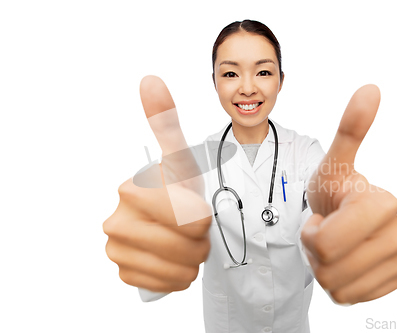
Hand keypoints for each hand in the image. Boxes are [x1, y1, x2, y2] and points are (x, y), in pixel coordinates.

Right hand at [103, 76, 211, 292]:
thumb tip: (150, 79)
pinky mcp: (122, 274)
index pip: (190, 218)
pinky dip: (179, 277)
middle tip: (194, 230)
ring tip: (186, 245)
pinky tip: (174, 261)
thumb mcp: (180, 158)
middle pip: (185, 245)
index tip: (195, 209)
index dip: (202, 216)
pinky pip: (166, 285)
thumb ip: (166, 121)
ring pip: (179, 269)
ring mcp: (116, 250)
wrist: (169, 223)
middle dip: (200, 240)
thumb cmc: (179, 188)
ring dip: (193, 259)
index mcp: (130, 190)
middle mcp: (115, 221)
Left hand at [301, 84, 396, 304]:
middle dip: (316, 253)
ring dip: (326, 269)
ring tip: (336, 247)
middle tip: (325, 232)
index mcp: (382, 203)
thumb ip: (350, 128)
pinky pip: (352, 295)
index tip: (322, 217)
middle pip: (329, 267)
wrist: (347, 217)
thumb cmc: (335, 189)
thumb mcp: (332, 162)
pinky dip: (341, 283)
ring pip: (339, 287)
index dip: (311, 234)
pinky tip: (349, 262)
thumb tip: (371, 88)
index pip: (324, 243)